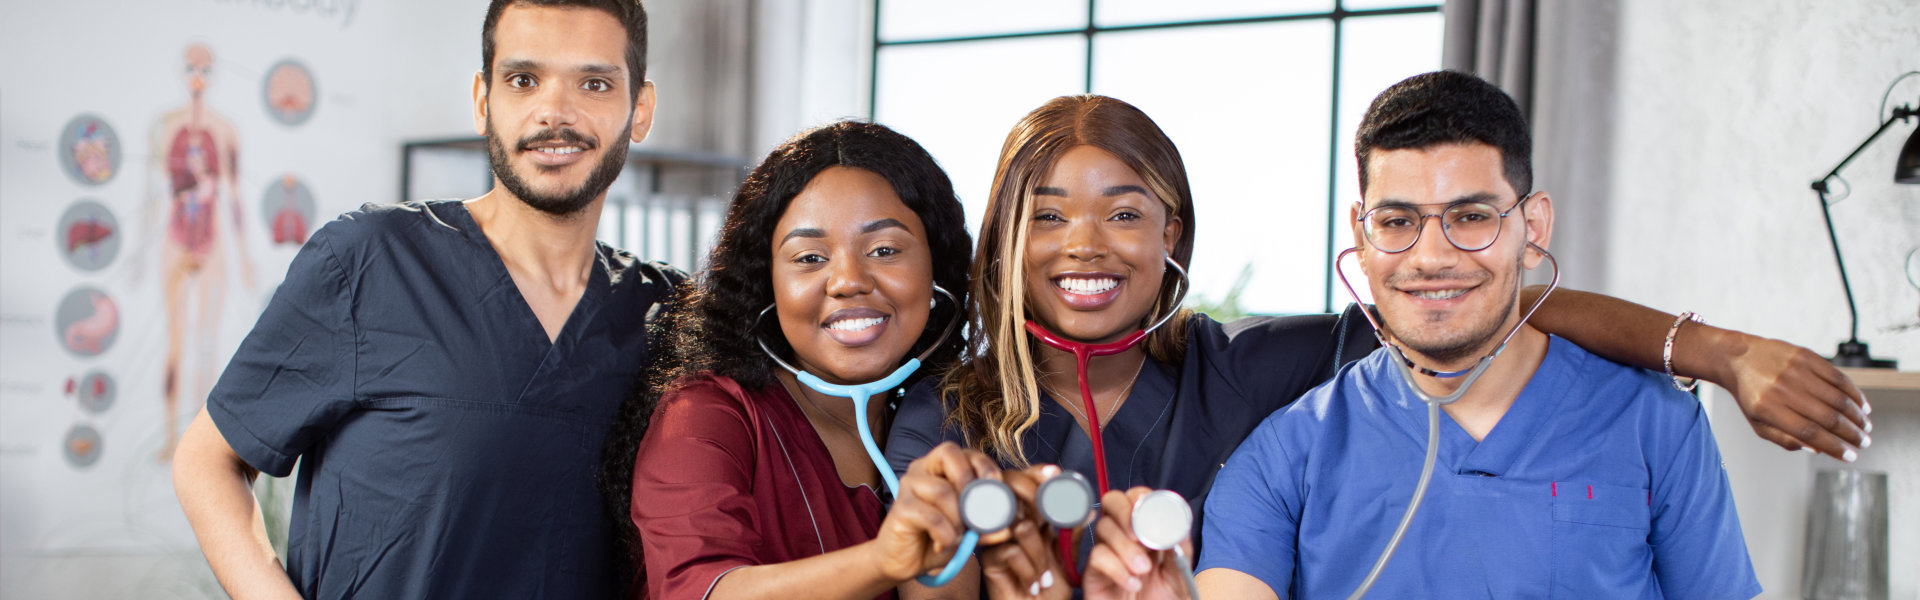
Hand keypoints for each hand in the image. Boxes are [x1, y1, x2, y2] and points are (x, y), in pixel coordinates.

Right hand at [871, 442, 1002, 581]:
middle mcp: (921, 470)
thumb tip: (1006, 528)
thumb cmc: (937, 538)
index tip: (997, 485)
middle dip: (970, 482)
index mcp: (939, 467)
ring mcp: (908, 486)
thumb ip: (986, 525)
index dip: (984, 465)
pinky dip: (945, 533)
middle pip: (949, 453)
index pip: (965, 452)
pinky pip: (931, 516)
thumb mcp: (968, 531)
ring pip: (943, 490)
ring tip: (958, 536)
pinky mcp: (900, 508)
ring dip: (958, 519)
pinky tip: (943, 543)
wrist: (906, 561)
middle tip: (977, 512)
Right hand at [981, 465, 1068, 598]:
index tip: (1056, 474)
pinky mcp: (988, 557)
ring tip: (1045, 577)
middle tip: (1056, 523)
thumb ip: (1074, 531)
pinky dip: (1029, 570)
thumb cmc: (1050, 586)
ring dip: (1040, 556)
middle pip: (1015, 489)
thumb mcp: (1067, 556)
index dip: (1039, 473)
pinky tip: (1033, 584)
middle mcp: (1010, 520)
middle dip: (1041, 501)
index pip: (1028, 481)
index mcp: (1028, 514)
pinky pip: (1013, 550)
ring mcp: (997, 537)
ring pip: (1024, 526)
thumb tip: (1089, 507)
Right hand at [1084, 488, 1190, 599]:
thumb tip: (1174, 524)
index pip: (1137, 498)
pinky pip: (1096, 558)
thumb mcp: (1181, 574)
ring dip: (1125, 548)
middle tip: (1139, 535)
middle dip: (1125, 512)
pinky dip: (1115, 568)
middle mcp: (1124, 537)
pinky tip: (1131, 584)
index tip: (1149, 505)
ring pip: (1103, 529)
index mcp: (1146, 531)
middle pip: (1112, 502)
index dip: (1141, 497)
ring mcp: (1107, 553)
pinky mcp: (1092, 574)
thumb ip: (1179, 548)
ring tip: (1143, 571)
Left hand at [1713, 331, 1870, 460]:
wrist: (1738, 357)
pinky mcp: (1806, 356)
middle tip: (1864, 443)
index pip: (1809, 433)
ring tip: (1866, 427)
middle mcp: (1781, 389)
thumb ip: (1786, 439)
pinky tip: (1862, 406)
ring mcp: (1795, 371)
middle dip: (1852, 434)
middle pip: (1827, 417)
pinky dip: (1855, 394)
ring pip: (1837, 398)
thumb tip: (1819, 449)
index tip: (1850, 457)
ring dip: (1857, 416)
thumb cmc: (1750, 394)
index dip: (1834, 447)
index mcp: (1767, 408)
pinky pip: (1838, 377)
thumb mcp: (1758, 423)